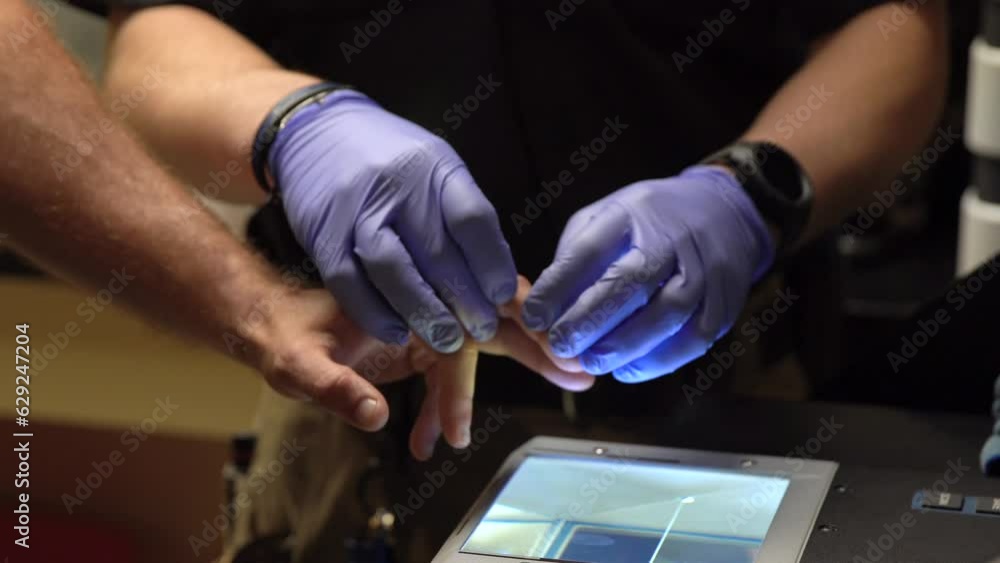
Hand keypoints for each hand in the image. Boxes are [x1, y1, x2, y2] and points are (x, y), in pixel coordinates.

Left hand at [247, 287, 590, 459]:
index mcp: (410, 295)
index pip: (477, 310)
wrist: (269, 327)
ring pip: (472, 355)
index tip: (558, 346)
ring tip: (471, 437)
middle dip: (536, 351)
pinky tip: (431, 441)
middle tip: (579, 372)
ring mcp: (424, 321)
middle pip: (493, 323)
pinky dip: (443, 408)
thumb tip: (376, 417)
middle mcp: (425, 302)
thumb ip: (336, 388)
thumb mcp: (300, 364)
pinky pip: (446, 375)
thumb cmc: (285, 335)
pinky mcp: (418, 341)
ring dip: (472, 400)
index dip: (522, 329)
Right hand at [271, 89, 515, 353]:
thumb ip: (463, 216)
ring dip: (424, 313)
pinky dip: (375, 314)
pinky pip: (350, 283)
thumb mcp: (437, 168)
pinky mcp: (324, 234)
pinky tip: (397, 333)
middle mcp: (397, 187)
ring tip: (447, 339)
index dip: (491, 264)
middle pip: (437, 252)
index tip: (503, 296)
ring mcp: (357, 211)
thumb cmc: (392, 159)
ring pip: (394, 270)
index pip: (472, 220)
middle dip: (465, 300)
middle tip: (482, 329)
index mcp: (435, 168)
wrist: (319, 131)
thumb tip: (499, 280)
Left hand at [522, 166, 774, 382]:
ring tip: (592, 362)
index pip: (590, 249)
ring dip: (625, 345)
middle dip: (591, 319)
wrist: (724, 215)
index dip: (559, 286)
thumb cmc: (646, 225)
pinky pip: (693, 338)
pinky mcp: (723, 302)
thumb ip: (575, 258)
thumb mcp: (604, 219)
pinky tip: (628, 369)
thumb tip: (546, 310)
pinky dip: (658, 360)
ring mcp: (703, 270)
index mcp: (631, 214)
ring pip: (667, 312)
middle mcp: (670, 239)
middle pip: (632, 281)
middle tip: (560, 346)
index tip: (532, 316)